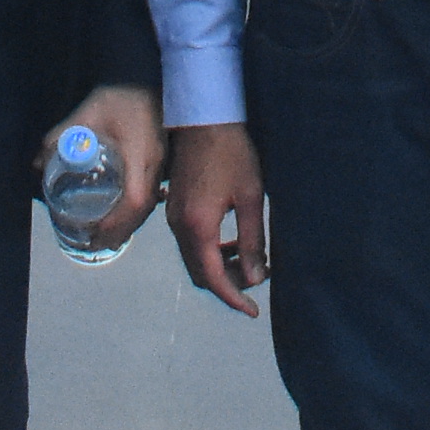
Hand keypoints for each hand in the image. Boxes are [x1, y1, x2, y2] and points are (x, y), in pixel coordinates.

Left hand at [62, 80, 162, 250]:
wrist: (145, 74)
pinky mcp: (161, 159)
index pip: (135, 199)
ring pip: (150, 204)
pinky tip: (121, 211)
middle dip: (121, 231)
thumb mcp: (86, 113)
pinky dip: (136, 210)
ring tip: (106, 234)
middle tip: (96, 243)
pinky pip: (152, 193)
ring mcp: (162, 163)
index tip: (96, 233)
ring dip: (129, 223)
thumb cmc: (117, 95)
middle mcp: (155, 164)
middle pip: (144, 209)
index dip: (117, 222)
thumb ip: (60, 137)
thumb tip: (36, 165)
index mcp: (140, 155)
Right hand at [167, 119, 268, 314]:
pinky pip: (190, 242)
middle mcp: (179, 227)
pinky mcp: (175, 207)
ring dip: (219, 266)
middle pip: (200, 273)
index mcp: (198, 227)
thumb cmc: (232, 153)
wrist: (203, 118)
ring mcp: (174, 216)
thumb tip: (255, 278)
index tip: (253, 311)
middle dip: (228, 284)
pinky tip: (231, 239)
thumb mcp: (249, 197)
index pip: (213, 278)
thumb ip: (251, 241)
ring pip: (194, 258)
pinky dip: (210, 251)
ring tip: (249, 259)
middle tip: (256, 279)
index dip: (233, 298)